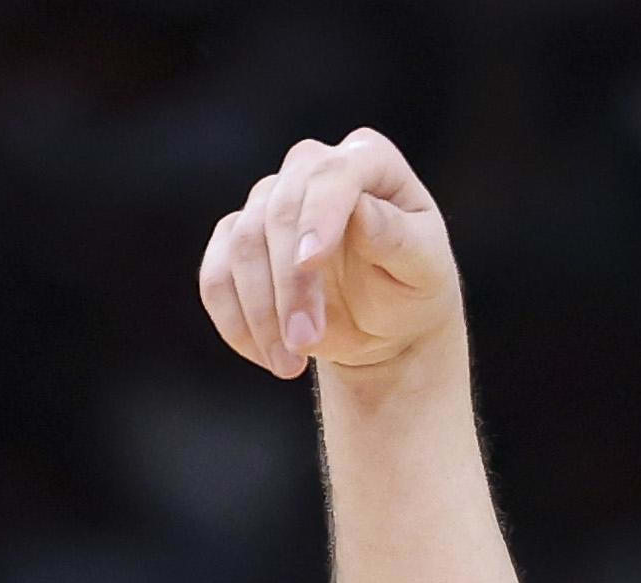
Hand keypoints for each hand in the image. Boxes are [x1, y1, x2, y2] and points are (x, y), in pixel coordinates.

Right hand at [195, 130, 460, 385]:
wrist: (386, 325)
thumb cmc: (413, 287)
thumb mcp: (425, 269)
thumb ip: (398, 238)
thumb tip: (361, 211)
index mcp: (368, 161)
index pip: (331, 174)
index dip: (317, 215)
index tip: (310, 263)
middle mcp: (313, 170)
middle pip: (279, 210)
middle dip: (289, 283)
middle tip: (305, 344)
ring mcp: (270, 202)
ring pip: (241, 244)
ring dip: (260, 312)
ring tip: (289, 364)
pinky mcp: (238, 241)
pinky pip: (215, 276)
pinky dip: (235, 322)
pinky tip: (267, 356)